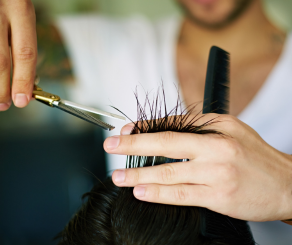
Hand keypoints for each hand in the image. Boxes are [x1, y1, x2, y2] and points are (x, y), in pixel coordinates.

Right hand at [0, 0, 36, 110]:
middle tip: (3, 104)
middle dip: (2, 89)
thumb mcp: (18, 13)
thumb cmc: (6, 1)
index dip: (24, 81)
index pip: (25, 53)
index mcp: (20, 9)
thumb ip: (19, 41)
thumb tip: (26, 79)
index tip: (22, 101)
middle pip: (0, 61)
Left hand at [104, 114, 291, 221]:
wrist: (288, 183)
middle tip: (110, 146)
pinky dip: (159, 193)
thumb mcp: (230, 129)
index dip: (146, 127)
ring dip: (140, 175)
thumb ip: (198, 127)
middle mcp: (216, 148)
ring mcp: (217, 174)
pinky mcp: (219, 196)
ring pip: (170, 173)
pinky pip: (182, 194)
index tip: (125, 131)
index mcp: (218, 128)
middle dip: (134, 145)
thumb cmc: (255, 155)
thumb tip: (164, 128)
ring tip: (119, 176)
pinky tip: (142, 192)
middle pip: (166, 144)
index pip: (174, 124)